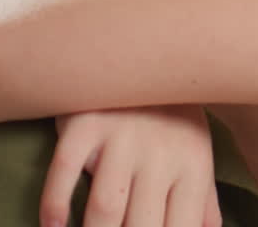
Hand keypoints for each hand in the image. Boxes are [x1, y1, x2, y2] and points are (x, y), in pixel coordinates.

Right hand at [43, 105, 221, 226]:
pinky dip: (55, 203)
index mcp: (193, 167)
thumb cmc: (173, 116)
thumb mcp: (197, 155)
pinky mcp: (85, 123)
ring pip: (106, 207)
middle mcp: (160, 155)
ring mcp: (121, 137)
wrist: (145, 47)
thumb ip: (204, 203)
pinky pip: (65, 169)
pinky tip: (54, 225)